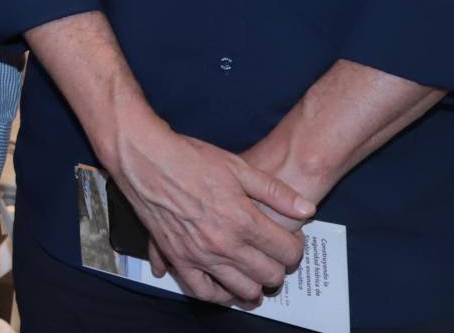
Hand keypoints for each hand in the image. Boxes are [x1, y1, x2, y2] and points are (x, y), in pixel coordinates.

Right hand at [111, 116, 311, 306]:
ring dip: (254, 287)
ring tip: (255, 277)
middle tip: (274, 258)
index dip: (295, 249)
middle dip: (278, 269)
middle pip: (268, 275)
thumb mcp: (238, 167)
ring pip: (241, 290)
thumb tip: (308, 210)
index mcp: (243, 219)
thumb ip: (275, 192)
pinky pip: (202, 291)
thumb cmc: (191, 159)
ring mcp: (200, 255)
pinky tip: (225, 287)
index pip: (286, 251)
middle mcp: (224, 243)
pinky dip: (218, 295)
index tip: (290, 243)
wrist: (145, 159)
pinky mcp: (178, 258)